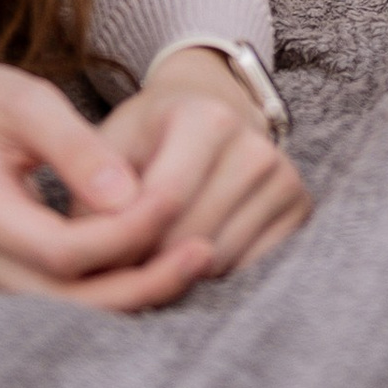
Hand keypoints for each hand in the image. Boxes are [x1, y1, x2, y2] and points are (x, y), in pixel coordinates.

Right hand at [0, 50, 309, 307]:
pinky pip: (67, 300)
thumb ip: (75, 147)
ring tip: (199, 258)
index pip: (61, 250)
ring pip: (70, 311)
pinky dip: (115, 289)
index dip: (123, 234)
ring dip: (135, 293)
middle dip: (140, 284)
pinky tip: (164, 264)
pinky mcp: (9, 277)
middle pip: (67, 301)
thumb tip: (129, 195)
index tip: (174, 201)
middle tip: (204, 252)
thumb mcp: (25, 100)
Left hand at [104, 47, 312, 278]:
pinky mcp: (301, 208)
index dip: (125, 239)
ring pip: (218, 259)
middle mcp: (256, 144)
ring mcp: (285, 177)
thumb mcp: (109, 143)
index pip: (165, 201)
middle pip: (193, 236)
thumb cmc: (148, 134)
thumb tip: (86, 247)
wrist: (211, 112)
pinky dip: (212, 275)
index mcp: (207, 117)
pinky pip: (248, 269)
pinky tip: (189, 256)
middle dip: (148, 261)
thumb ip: (92, 190)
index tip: (98, 252)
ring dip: (178, 272)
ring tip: (152, 257)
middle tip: (119, 265)